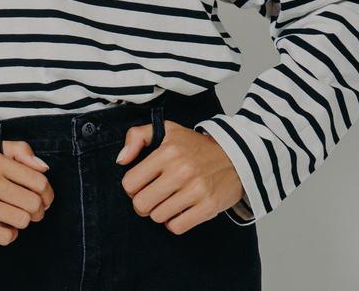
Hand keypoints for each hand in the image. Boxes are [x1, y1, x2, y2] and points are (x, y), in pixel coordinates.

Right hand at [0, 139, 53, 244]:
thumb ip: (19, 150)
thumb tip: (43, 167)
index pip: (38, 180)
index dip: (47, 193)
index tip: (44, 199)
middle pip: (33, 203)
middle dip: (37, 211)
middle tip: (31, 211)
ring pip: (22, 220)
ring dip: (22, 222)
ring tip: (13, 217)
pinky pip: (5, 236)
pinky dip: (9, 234)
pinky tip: (2, 227)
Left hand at [115, 120, 243, 234]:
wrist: (237, 156)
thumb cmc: (196, 146)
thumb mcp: (167, 130)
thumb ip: (137, 136)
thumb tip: (121, 160)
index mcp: (167, 152)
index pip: (130, 183)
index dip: (131, 187)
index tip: (141, 184)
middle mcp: (181, 170)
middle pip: (141, 204)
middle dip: (143, 203)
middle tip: (152, 197)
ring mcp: (195, 190)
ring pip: (158, 217)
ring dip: (160, 212)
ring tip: (169, 201)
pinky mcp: (208, 207)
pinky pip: (177, 227)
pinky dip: (175, 222)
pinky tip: (180, 210)